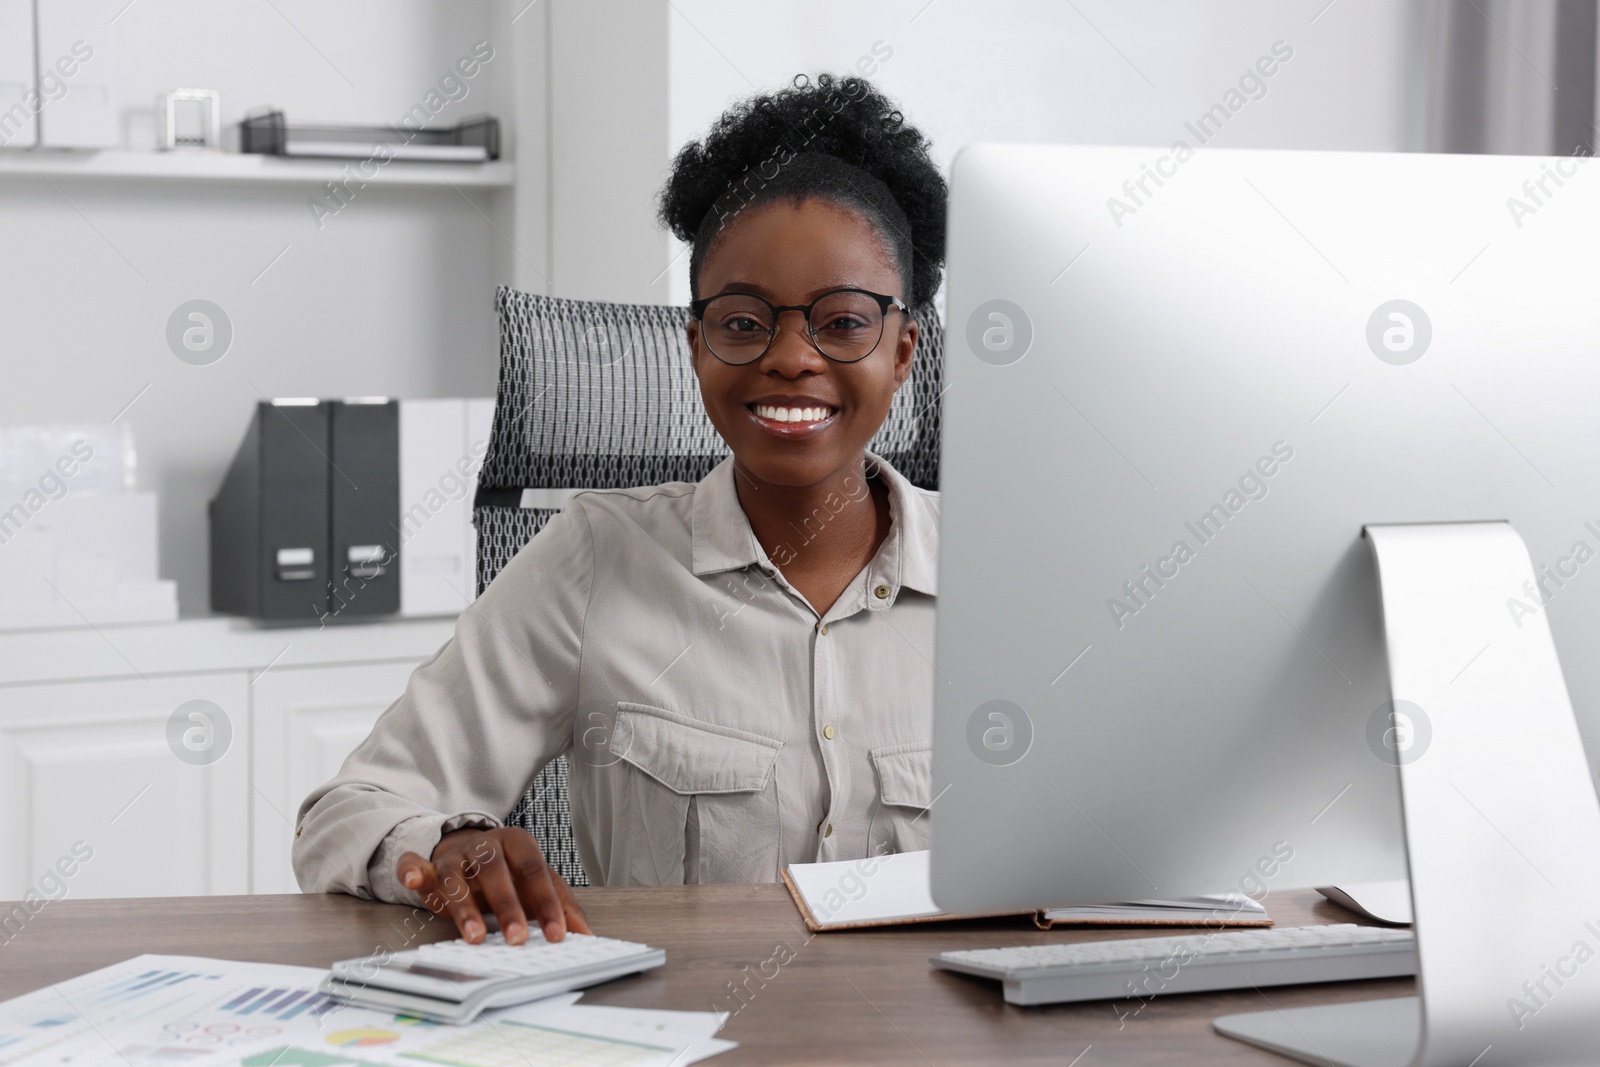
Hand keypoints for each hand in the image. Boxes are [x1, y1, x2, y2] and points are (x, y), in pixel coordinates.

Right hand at [397, 826, 590, 944]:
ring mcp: (455, 856)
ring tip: (475, 937)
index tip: (557, 935)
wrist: (468, 852)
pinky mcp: (429, 867)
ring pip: (457, 877)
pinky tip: (413, 880)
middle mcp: (485, 846)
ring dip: (465, 908)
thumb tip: (586, 935)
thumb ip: (561, 904)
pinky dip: (412, 870)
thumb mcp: (536, 883)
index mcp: (517, 843)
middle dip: (508, 907)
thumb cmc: (508, 872)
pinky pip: (416, 865)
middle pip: (496, 871)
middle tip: (517, 939)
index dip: (547, 903)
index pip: (535, 872)